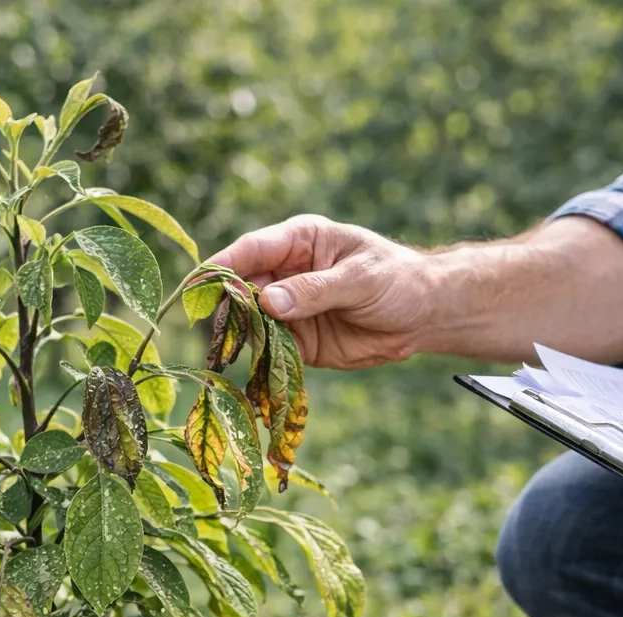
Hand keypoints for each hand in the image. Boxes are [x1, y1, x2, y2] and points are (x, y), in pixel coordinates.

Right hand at [206, 215, 436, 368]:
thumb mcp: (360, 280)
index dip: (222, 266)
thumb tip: (268, 302)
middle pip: (240, 287)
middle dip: (224, 306)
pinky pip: (268, 350)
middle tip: (212, 327)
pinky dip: (257, 360)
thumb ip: (315, 290)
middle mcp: (285, 272)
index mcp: (298, 241)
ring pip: (248, 321)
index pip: (251, 250)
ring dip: (237, 336)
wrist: (423, 315)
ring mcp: (288, 308)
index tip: (199, 284)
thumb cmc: (396, 280)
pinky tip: (249, 369)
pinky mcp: (297, 340)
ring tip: (226, 352)